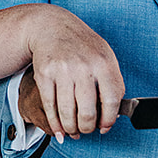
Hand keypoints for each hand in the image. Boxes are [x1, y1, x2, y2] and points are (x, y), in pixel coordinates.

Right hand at [23, 12, 123, 139]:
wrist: (51, 27)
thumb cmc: (82, 45)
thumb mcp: (104, 55)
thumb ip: (112, 82)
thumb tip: (113, 115)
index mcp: (104, 63)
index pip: (112, 101)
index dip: (109, 120)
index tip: (105, 127)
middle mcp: (83, 67)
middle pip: (88, 112)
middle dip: (87, 128)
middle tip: (86, 129)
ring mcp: (62, 71)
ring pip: (67, 113)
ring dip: (71, 128)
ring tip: (73, 130)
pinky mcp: (44, 75)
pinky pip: (50, 107)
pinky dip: (55, 123)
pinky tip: (59, 128)